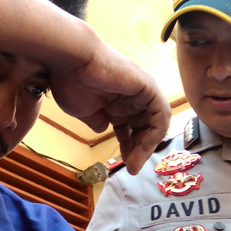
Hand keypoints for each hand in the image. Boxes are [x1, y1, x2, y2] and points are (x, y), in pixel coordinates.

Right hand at [50, 42, 170, 174]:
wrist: (71, 62)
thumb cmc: (71, 82)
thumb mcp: (84, 111)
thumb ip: (97, 121)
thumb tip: (103, 128)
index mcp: (117, 101)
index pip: (130, 128)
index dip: (128, 147)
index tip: (123, 163)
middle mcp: (131, 97)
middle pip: (143, 128)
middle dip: (138, 150)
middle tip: (131, 167)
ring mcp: (141, 92)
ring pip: (154, 124)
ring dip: (146, 146)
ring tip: (135, 162)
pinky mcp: (148, 87)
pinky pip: (159, 114)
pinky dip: (154, 133)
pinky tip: (142, 147)